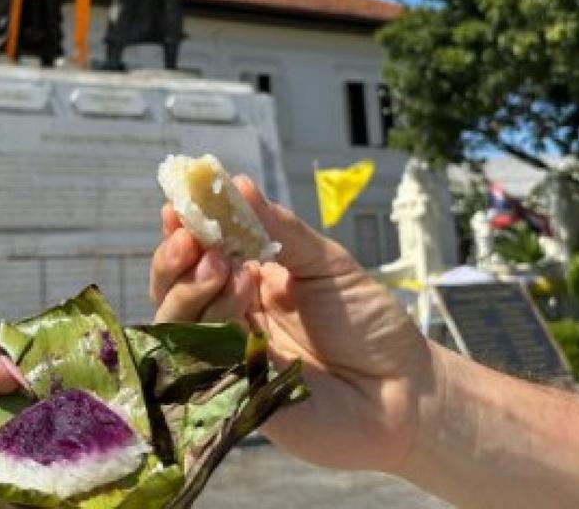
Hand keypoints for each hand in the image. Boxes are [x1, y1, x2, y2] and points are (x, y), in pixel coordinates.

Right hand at [150, 177, 436, 473]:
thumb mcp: (324, 263)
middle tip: (193, 237)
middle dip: (175, 260)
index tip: (176, 207)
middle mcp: (229, 319)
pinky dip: (214, 321)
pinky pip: (202, 359)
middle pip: (173, 289)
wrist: (405, 390)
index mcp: (246, 283)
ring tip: (223, 263)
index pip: (196, 255)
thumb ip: (279, 229)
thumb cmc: (368, 324)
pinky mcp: (232, 394)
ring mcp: (227, 357)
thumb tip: (236, 184)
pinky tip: (242, 295)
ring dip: (192, 287)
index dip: (181, 232)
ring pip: (177, 323)